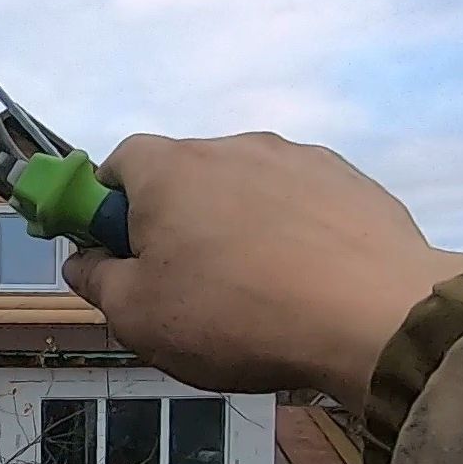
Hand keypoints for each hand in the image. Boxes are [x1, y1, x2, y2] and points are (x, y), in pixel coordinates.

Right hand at [63, 132, 462, 411]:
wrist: (375, 317)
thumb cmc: (235, 315)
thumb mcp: (138, 316)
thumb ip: (98, 281)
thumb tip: (87, 260)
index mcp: (168, 169)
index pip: (118, 164)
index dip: (109, 209)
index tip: (119, 256)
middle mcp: (232, 146)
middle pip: (185, 177)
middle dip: (177, 222)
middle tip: (185, 287)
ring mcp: (298, 159)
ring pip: (246, 191)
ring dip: (238, 228)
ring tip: (256, 293)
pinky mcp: (352, 182)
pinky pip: (301, 205)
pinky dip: (293, 235)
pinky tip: (304, 286)